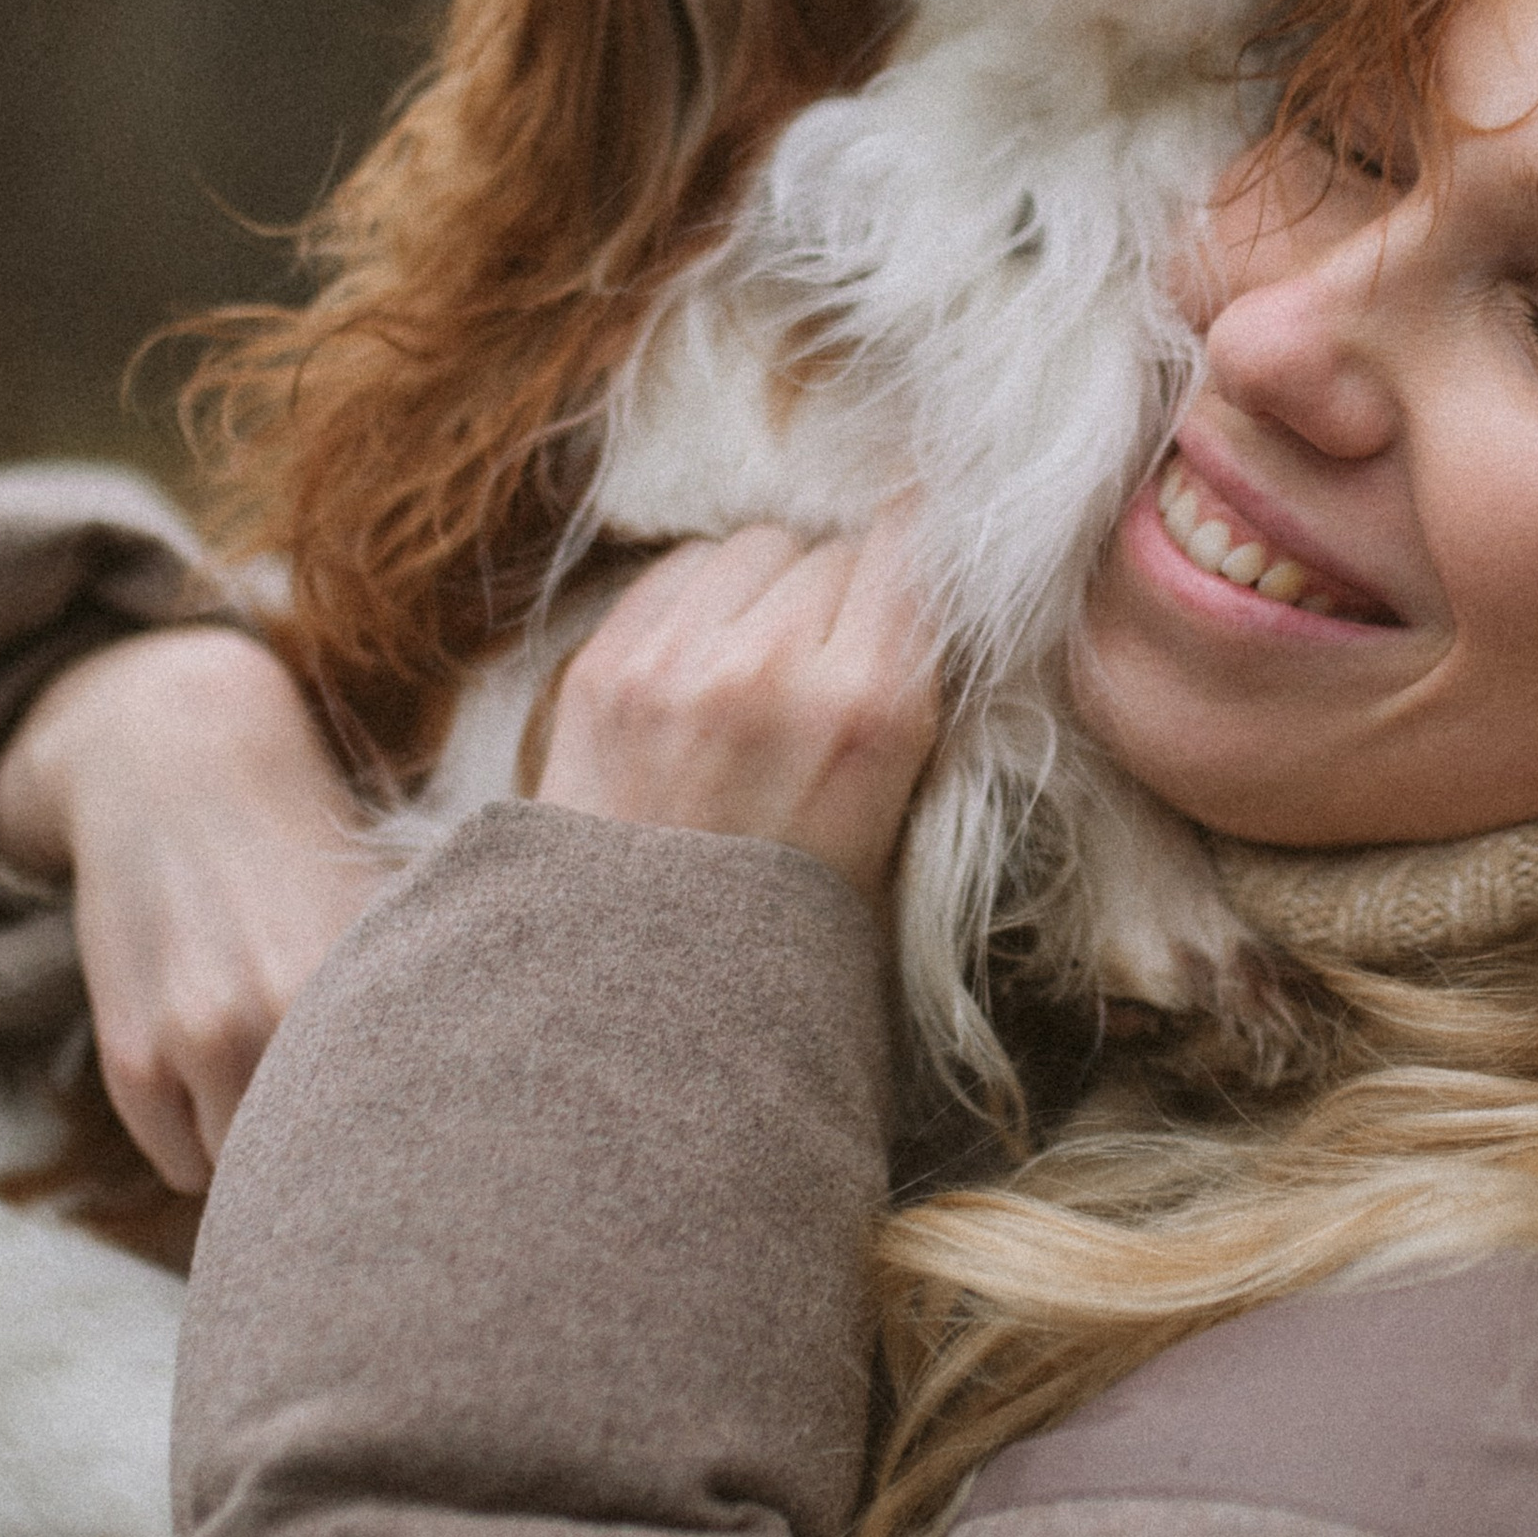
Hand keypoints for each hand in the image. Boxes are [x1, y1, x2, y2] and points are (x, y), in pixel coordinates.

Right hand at [0, 626, 383, 1192]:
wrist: (179, 768)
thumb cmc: (302, 852)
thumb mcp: (382, 916)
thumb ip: (419, 1009)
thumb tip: (472, 1123)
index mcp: (368, 985)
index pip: (400, 1139)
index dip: (403, 1157)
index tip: (409, 1159)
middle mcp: (284, 1018)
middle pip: (320, 1170)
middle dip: (330, 1165)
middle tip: (340, 1141)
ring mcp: (200, 1039)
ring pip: (245, 1174)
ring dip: (261, 1156)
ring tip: (272, 1090)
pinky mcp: (131, 1056)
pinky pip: (179, 1161)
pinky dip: (197, 1142)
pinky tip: (210, 1075)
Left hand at [532, 514, 939, 907]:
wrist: (638, 989)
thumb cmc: (788, 926)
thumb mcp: (901, 831)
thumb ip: (914, 705)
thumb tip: (932, 597)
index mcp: (867, 714)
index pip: (911, 549)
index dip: (917, 566)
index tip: (913, 588)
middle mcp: (769, 668)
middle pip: (833, 550)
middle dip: (842, 596)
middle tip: (830, 668)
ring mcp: (675, 661)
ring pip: (754, 546)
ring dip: (769, 589)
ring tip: (763, 667)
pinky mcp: (605, 663)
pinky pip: (677, 570)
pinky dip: (701, 603)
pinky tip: (704, 670)